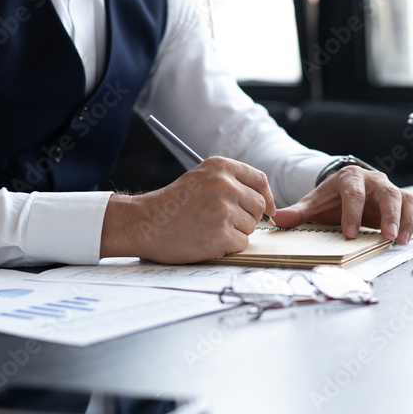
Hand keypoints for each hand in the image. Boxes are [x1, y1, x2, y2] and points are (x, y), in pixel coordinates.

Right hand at [99, 157, 276, 262]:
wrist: (144, 224)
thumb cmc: (172, 204)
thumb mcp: (201, 178)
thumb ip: (230, 182)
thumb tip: (266, 200)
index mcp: (220, 167)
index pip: (260, 180)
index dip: (267, 197)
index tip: (268, 209)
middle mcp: (224, 185)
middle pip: (259, 205)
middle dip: (248, 217)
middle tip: (224, 222)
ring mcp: (223, 210)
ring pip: (251, 226)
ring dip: (235, 232)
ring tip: (209, 228)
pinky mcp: (221, 234)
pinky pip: (241, 243)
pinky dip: (228, 246)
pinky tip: (208, 240)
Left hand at [273, 166, 412, 244]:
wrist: (347, 189)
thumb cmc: (332, 199)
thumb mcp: (314, 203)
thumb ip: (298, 212)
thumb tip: (277, 220)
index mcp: (351, 178)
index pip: (353, 192)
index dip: (352, 213)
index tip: (349, 234)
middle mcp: (375, 181)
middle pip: (389, 193)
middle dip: (390, 215)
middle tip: (389, 236)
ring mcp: (393, 190)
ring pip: (409, 199)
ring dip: (409, 219)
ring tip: (402, 241)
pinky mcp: (406, 199)